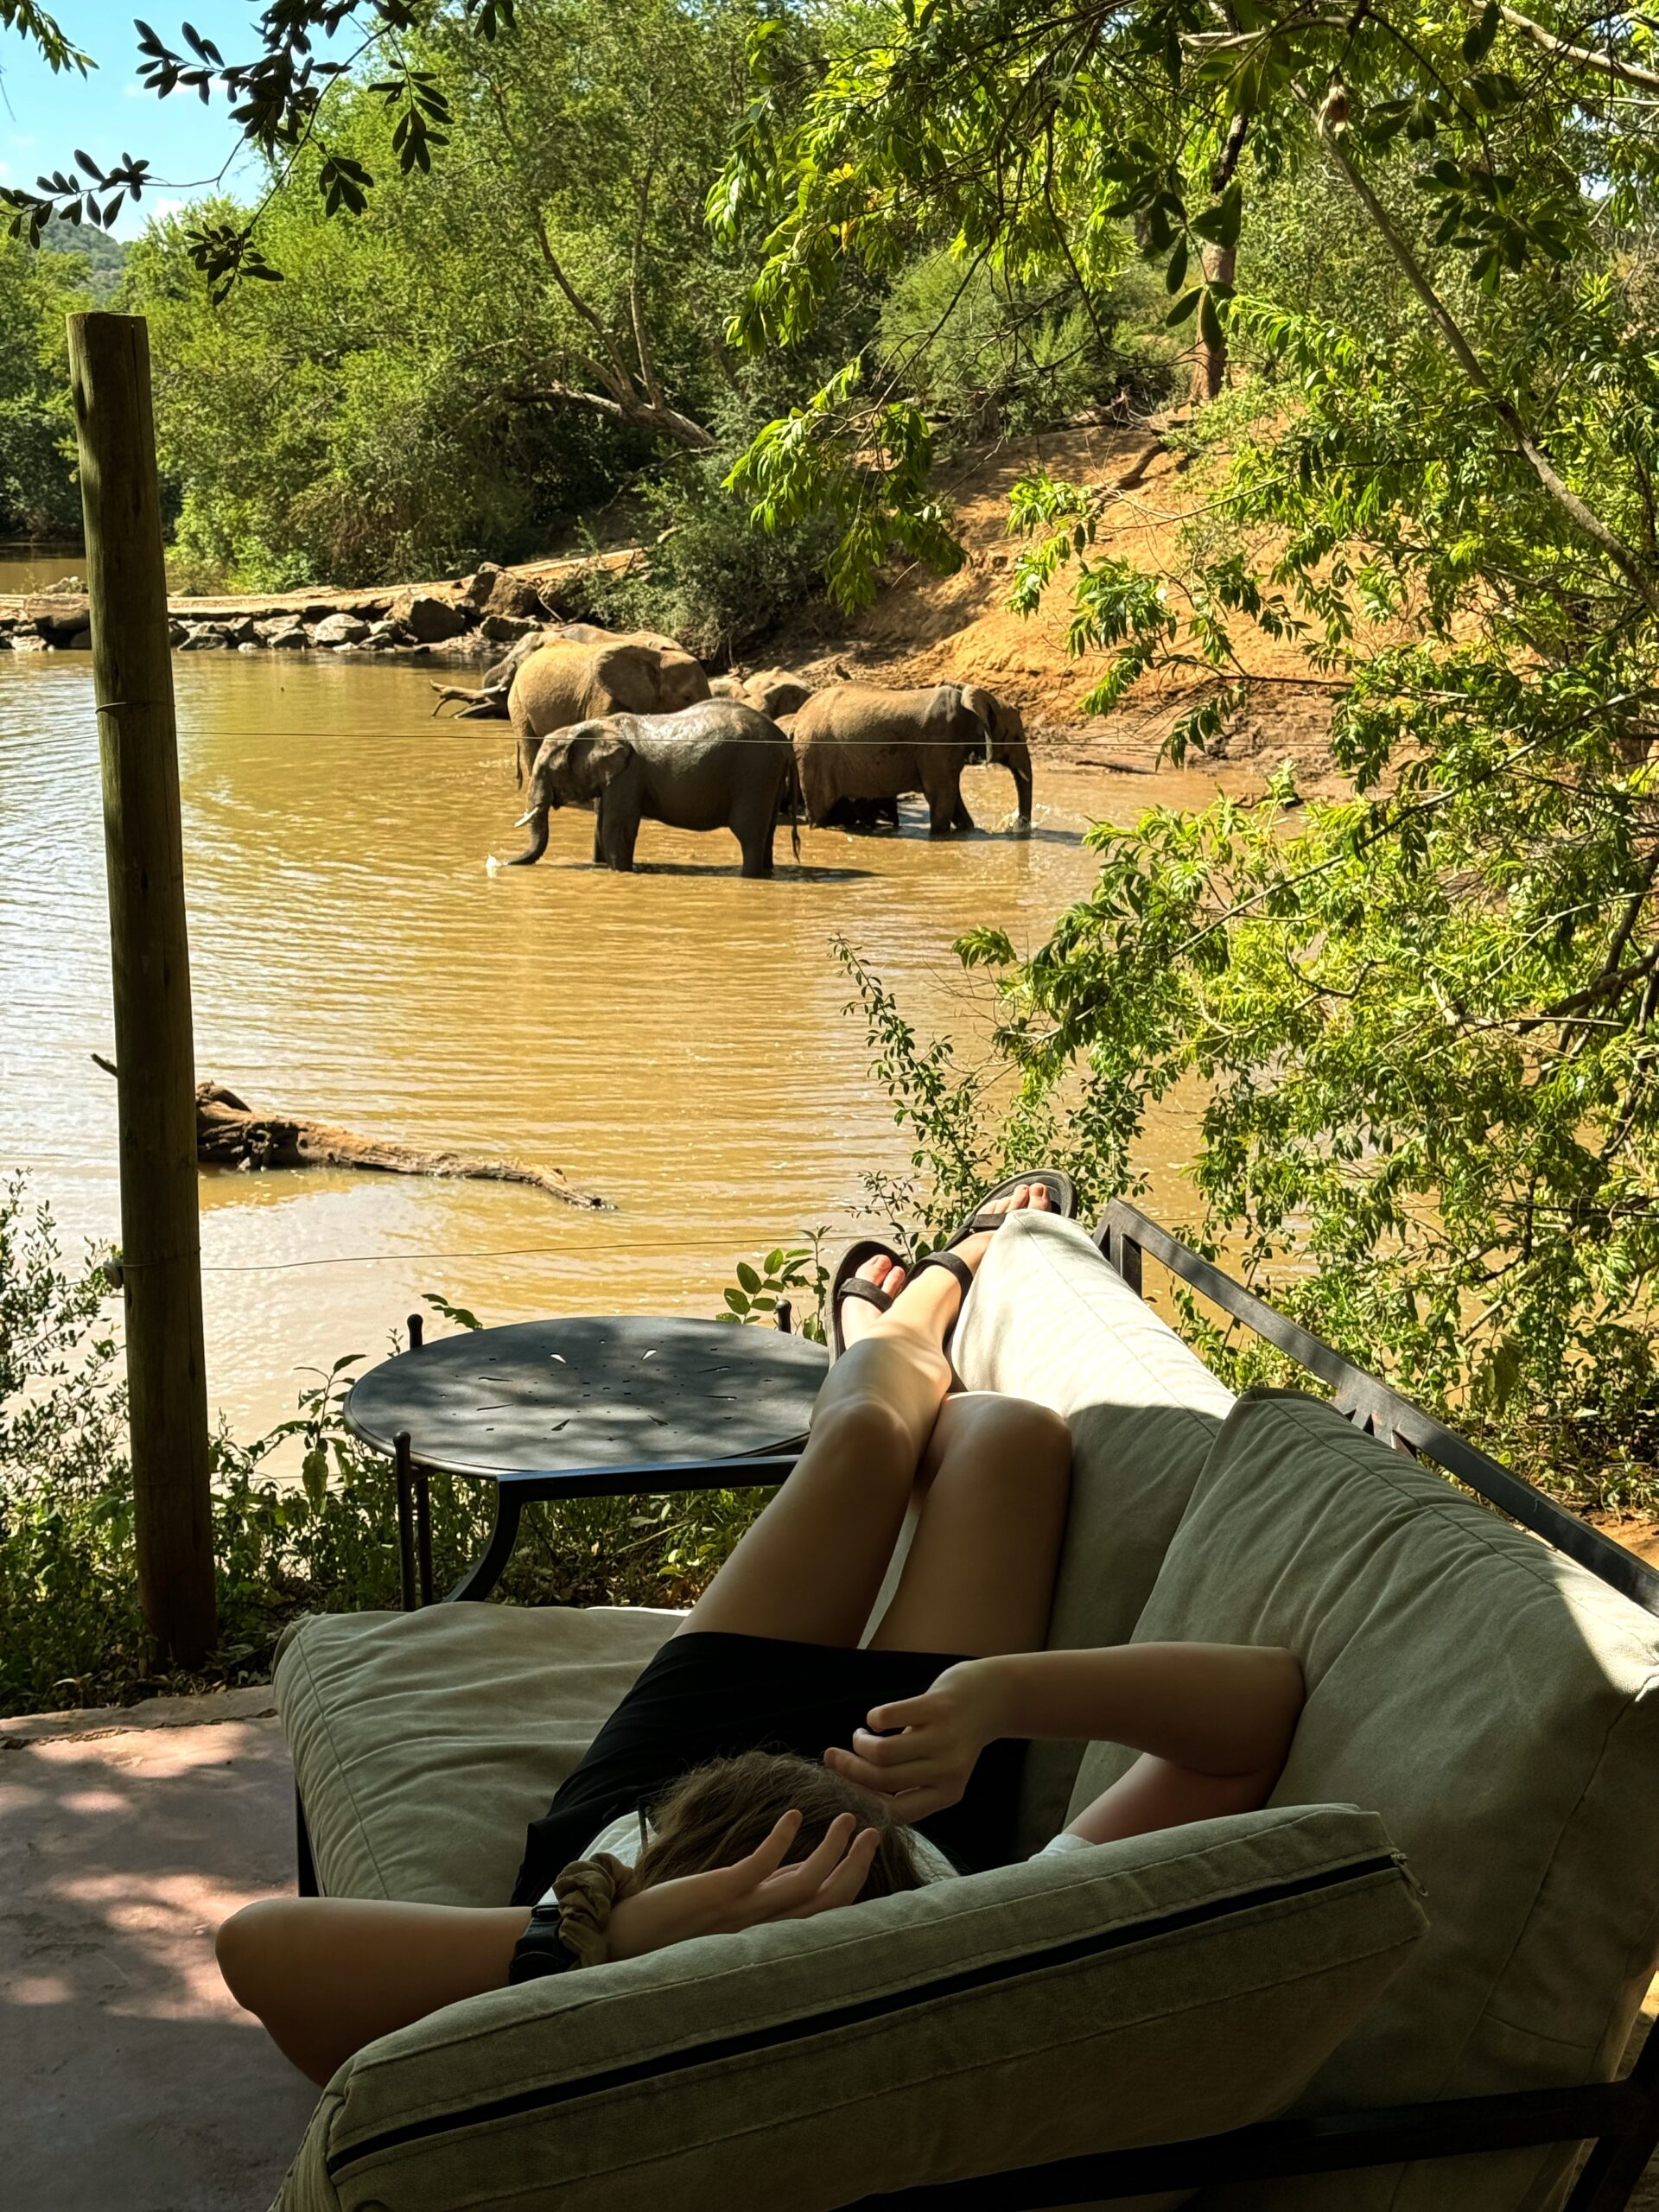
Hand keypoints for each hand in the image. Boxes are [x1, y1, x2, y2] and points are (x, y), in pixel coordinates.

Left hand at [605, 1810, 879, 1962]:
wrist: (623, 1942)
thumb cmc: (674, 1926)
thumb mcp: (731, 1906)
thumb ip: (765, 1890)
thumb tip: (797, 1865)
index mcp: (767, 1932)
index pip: (823, 1908)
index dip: (851, 1876)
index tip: (868, 1845)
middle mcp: (762, 1928)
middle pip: (826, 1901)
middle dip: (854, 1866)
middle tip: (874, 1831)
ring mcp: (742, 1913)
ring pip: (803, 1884)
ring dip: (831, 1851)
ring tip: (847, 1819)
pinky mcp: (718, 1895)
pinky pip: (759, 1867)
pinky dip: (781, 1842)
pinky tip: (793, 1816)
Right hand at [824, 1658, 1007, 1820]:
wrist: (994, 1696)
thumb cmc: (954, 1735)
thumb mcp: (939, 1769)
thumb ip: (908, 1783)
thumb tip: (850, 1789)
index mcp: (948, 1793)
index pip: (893, 1812)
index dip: (861, 1800)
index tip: (841, 1786)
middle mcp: (948, 1770)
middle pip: (881, 1779)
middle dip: (848, 1768)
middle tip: (833, 1756)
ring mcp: (945, 1738)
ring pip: (881, 1752)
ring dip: (859, 1743)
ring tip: (859, 1735)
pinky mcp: (937, 1706)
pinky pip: (887, 1716)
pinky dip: (873, 1718)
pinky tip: (876, 1718)